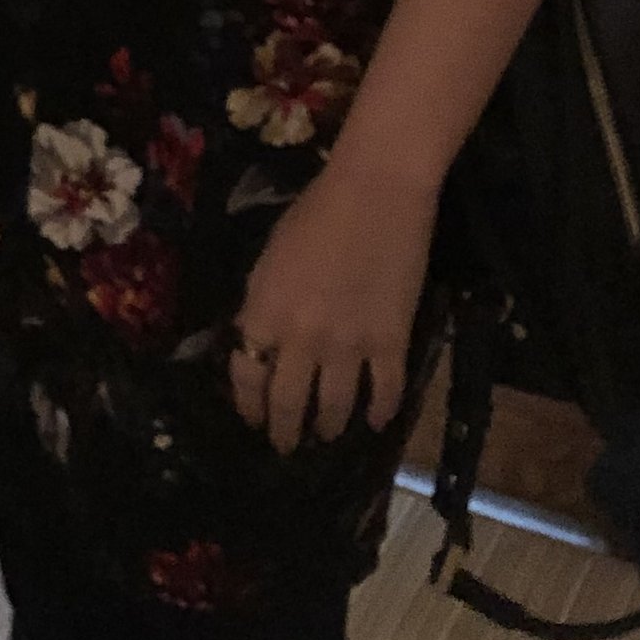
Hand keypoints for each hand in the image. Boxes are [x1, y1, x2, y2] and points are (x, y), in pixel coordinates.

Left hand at [231, 159, 437, 450]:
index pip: (246, 376)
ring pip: (335, 407)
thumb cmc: (315, 214)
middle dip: (284, 430)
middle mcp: (301, 339)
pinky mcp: (392, 343)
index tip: (253, 419)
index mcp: (263, 313)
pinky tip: (377, 422)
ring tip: (327, 435)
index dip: (248, 405)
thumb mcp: (269, 261)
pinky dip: (381, 413)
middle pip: (287, 402)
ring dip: (329, 427)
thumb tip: (260, 342)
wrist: (376, 194)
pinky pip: (386, 392)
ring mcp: (349, 346)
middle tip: (286, 446)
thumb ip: (262, 306)